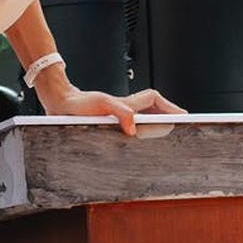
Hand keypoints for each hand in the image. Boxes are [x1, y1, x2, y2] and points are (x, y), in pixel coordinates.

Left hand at [39, 84, 186, 134]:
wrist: (58, 103)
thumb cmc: (76, 103)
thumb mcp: (100, 106)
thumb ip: (120, 113)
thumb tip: (134, 129)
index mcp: (125, 105)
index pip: (154, 100)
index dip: (170, 107)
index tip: (184, 116)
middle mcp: (123, 109)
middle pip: (153, 108)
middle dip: (168, 115)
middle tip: (181, 126)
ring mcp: (116, 116)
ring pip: (143, 117)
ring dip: (155, 122)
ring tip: (166, 135)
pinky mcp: (107, 124)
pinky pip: (129, 126)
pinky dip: (139, 130)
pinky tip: (139, 141)